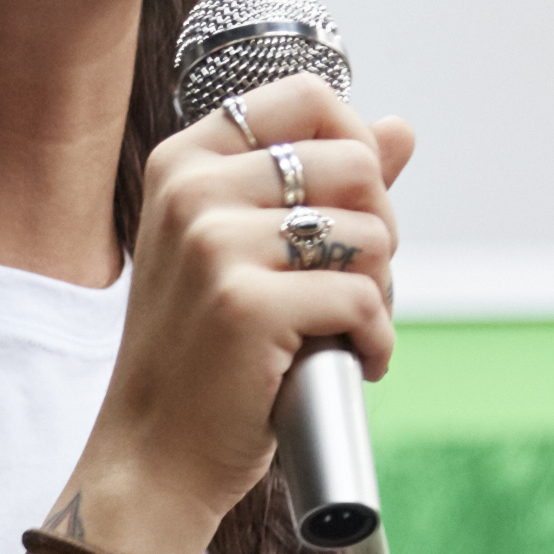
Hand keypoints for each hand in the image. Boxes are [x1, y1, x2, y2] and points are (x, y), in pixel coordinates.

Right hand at [60, 77, 409, 553]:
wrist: (152, 455)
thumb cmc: (201, 354)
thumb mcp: (241, 250)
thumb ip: (318, 184)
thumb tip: (401, 128)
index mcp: (184, 162)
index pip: (308, 98)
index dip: (358, 147)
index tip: (355, 208)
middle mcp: (192, 191)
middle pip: (355, 165)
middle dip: (379, 231)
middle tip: (355, 286)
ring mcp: (214, 245)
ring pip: (370, 235)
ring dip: (381, 292)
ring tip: (343, 331)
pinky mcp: (246, 305)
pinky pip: (364, 300)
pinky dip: (376, 341)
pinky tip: (351, 362)